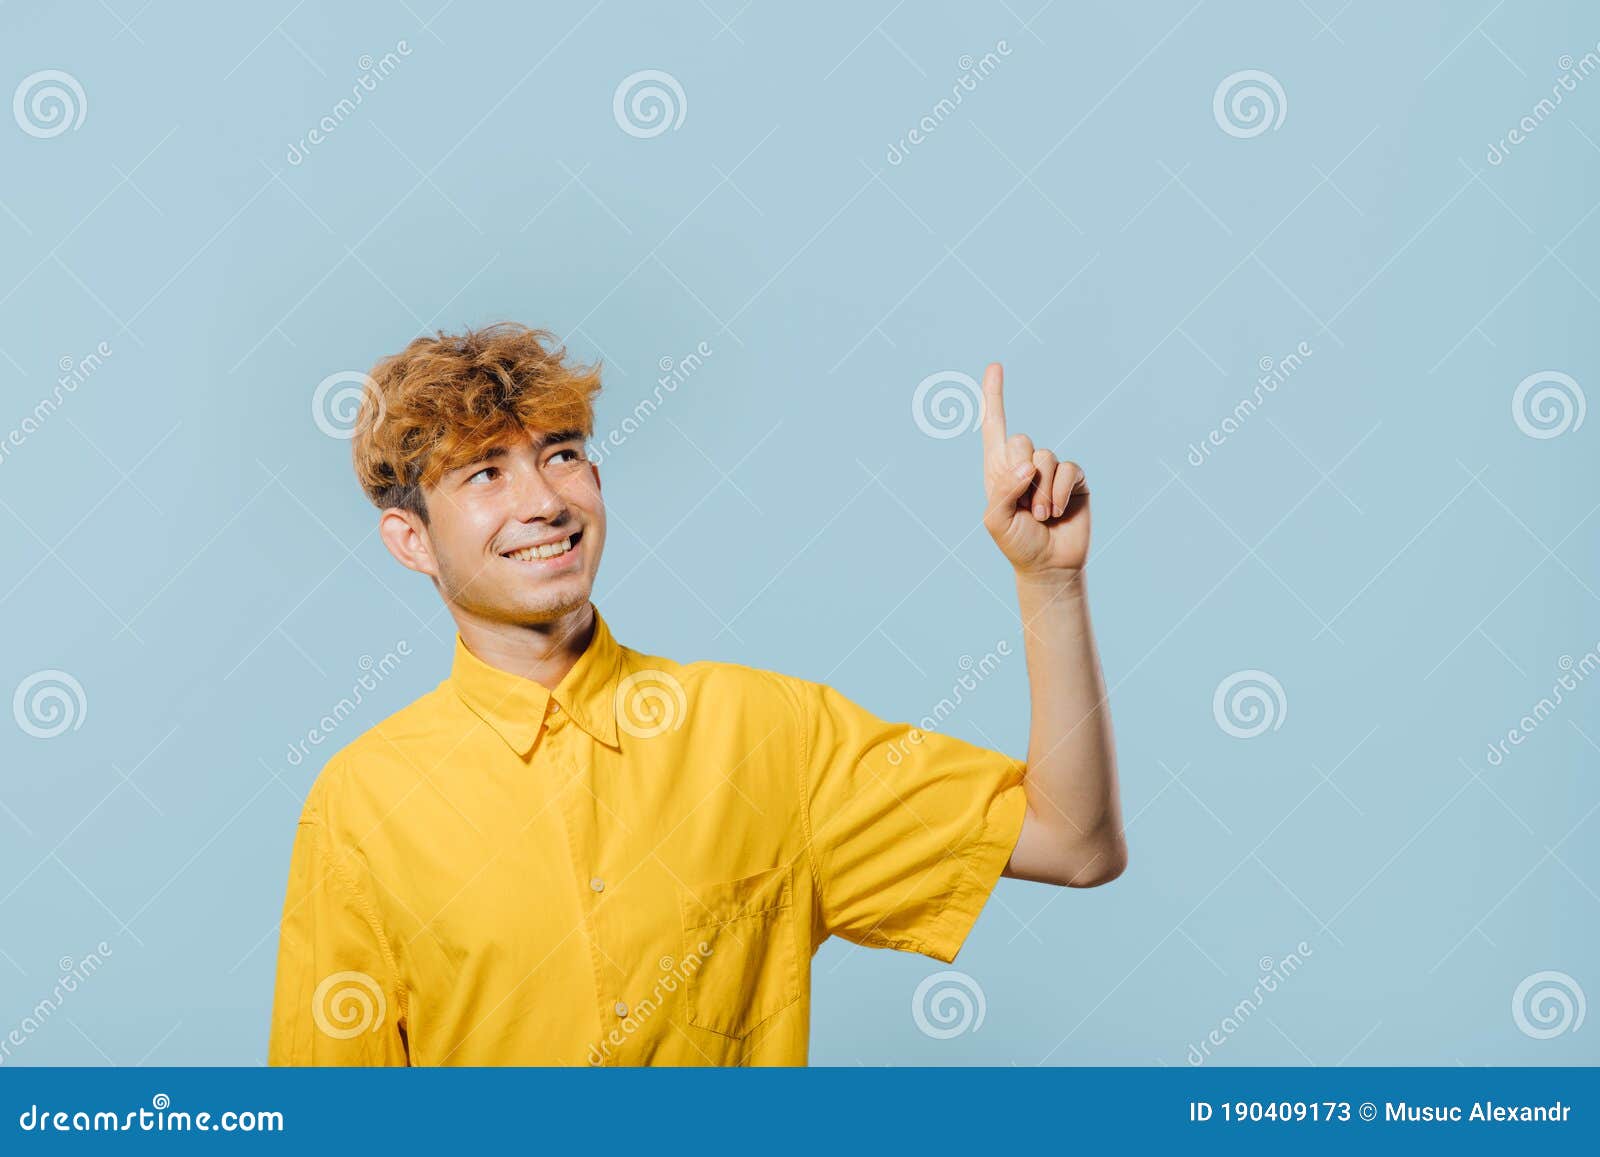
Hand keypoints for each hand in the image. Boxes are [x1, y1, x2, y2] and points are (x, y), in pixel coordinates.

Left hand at [980, 362, 1090, 574]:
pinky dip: (1059, 492)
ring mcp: (1051, 470)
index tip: (994, 366)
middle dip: (1020, 472)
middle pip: (1020, 440)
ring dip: (1041, 492)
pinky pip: (1068, 469)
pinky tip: (1056, 512)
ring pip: (1045, 457)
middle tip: (1024, 504)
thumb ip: (1004, 489)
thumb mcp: (996, 520)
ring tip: (1040, 515)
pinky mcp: (1074, 479)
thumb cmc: (1017, 543)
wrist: (1048, 565)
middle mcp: (1024, 463)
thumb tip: (1027, 464)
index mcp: (999, 468)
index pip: (994, 426)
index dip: (993, 396)